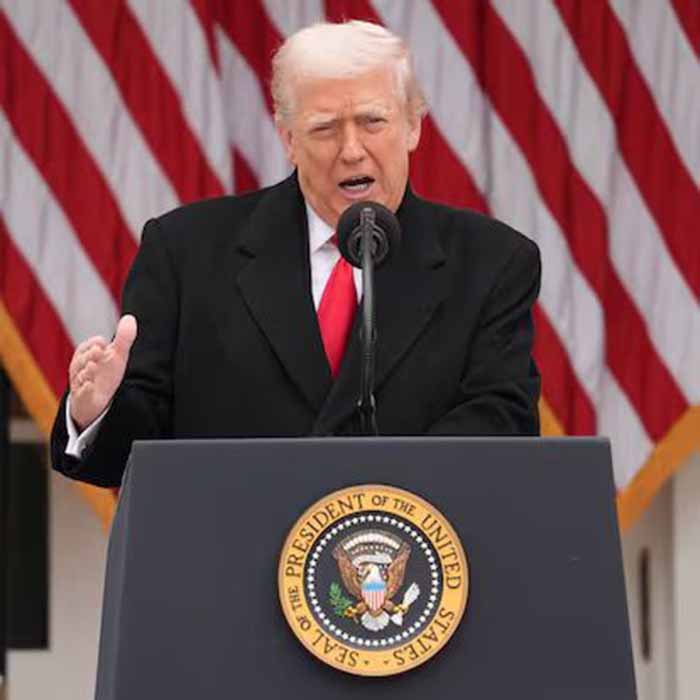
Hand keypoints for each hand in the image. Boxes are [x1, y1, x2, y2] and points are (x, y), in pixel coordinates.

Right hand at [69, 315, 137, 431]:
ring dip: (88, 371)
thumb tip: (130, 318)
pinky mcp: (83, 399)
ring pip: (81, 376)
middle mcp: (81, 369)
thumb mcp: (116, 355)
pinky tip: (90, 385)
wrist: (96, 401)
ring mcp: (81, 384)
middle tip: (99, 351)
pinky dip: (86, 389)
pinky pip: (82, 393)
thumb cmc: (105, 374)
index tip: (103, 344)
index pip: (87, 345)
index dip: (95, 343)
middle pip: (82, 360)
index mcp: (87, 356)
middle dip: (90, 355)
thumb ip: (123, 338)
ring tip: (95, 366)